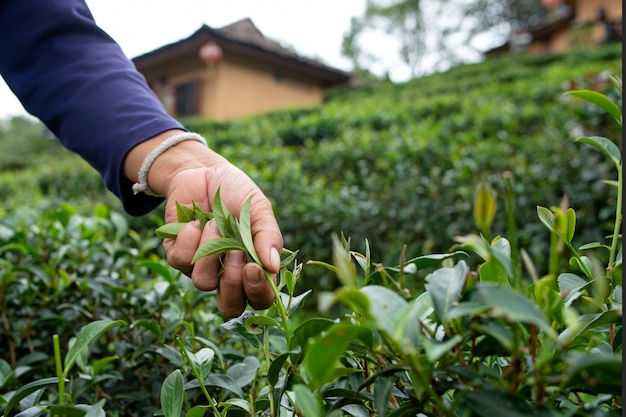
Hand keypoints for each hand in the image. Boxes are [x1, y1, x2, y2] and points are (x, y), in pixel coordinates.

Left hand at [124, 130, 282, 316]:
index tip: (253, 267)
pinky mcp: (177, 256)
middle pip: (229, 306)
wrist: (203, 172)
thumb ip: (269, 236)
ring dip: (210, 251)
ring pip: (202, 283)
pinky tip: (195, 221)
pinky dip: (189, 238)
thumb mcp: (259, 210)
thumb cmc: (237, 194)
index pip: (260, 299)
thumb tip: (273, 267)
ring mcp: (202, 268)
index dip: (257, 292)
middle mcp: (227, 275)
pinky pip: (181, 261)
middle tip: (235, 253)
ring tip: (215, 223)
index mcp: (253, 268)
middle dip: (232, 283)